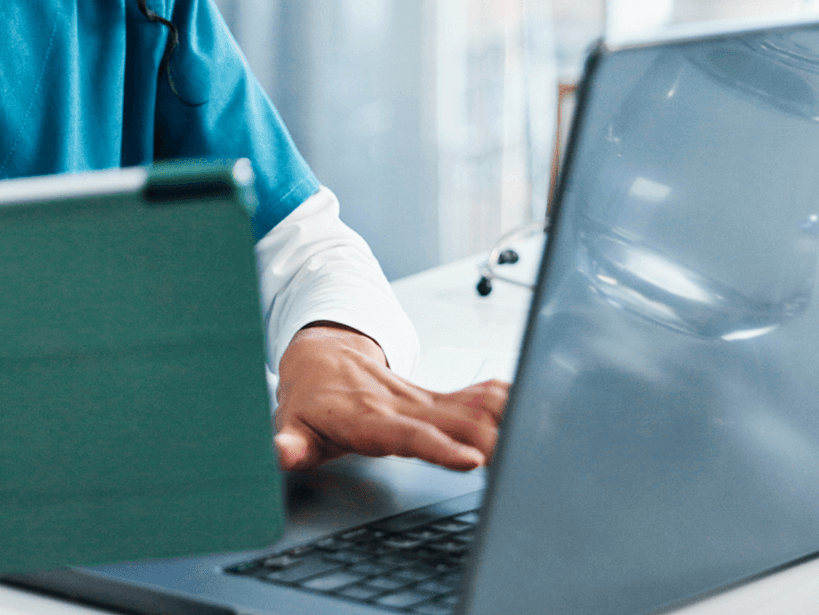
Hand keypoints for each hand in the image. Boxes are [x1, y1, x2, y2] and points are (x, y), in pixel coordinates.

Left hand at [271, 322, 507, 472]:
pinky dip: (499, 399)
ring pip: (468, 407)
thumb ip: (290, 445)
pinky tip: (529, 401)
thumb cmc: (308, 400)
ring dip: (502, 418)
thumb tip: (281, 453)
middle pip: (452, 423)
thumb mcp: (290, 425)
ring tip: (538, 431)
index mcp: (365, 417)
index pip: (407, 434)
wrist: (320, 357)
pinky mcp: (434, 398)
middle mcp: (399, 405)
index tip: (471, 460)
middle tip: (521, 460)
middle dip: (488, 440)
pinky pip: (471, 397)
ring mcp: (420, 400)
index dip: (439, 446)